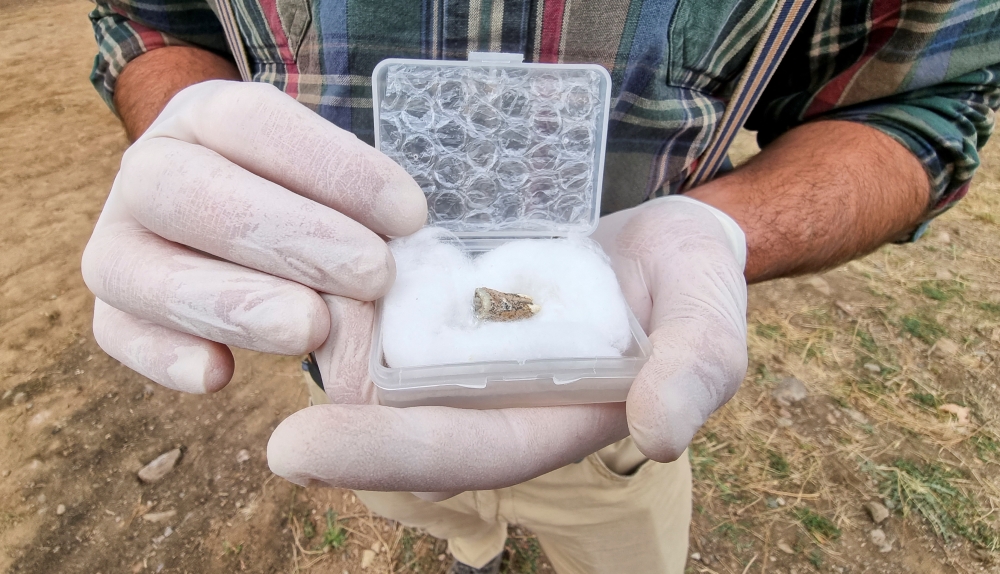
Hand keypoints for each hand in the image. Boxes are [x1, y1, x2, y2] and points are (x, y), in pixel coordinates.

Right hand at [82, 80, 426, 392]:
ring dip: (230, 302)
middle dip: (286, 235)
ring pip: (139, 267)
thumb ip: (355, 207)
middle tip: (370, 274)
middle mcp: (149, 169)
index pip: (254, 123)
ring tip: (310, 328)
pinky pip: (116, 332)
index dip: (333, 168)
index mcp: (206, 118)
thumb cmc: (303, 202)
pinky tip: (218, 375)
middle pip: (188, 190)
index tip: (410, 216)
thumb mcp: (329, 182)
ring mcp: (119, 239)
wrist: (234, 220)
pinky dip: (162, 356)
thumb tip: (405, 252)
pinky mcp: (111, 308)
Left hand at [265, 196, 746, 491]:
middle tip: (233, 355)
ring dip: (314, 330)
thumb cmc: (690, 281)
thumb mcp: (709, 316)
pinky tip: (289, 251)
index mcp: (544, 418)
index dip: (385, 458)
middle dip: (315, 397)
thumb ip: (695, 369)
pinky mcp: (451, 295)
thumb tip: (655, 431)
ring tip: (251, 285)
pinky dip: (341, 282)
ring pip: (376, 352)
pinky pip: (386, 296)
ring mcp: (465, 343)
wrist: (663, 240)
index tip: (293, 448)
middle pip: (396, 411)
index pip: (461, 453)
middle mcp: (490, 393)